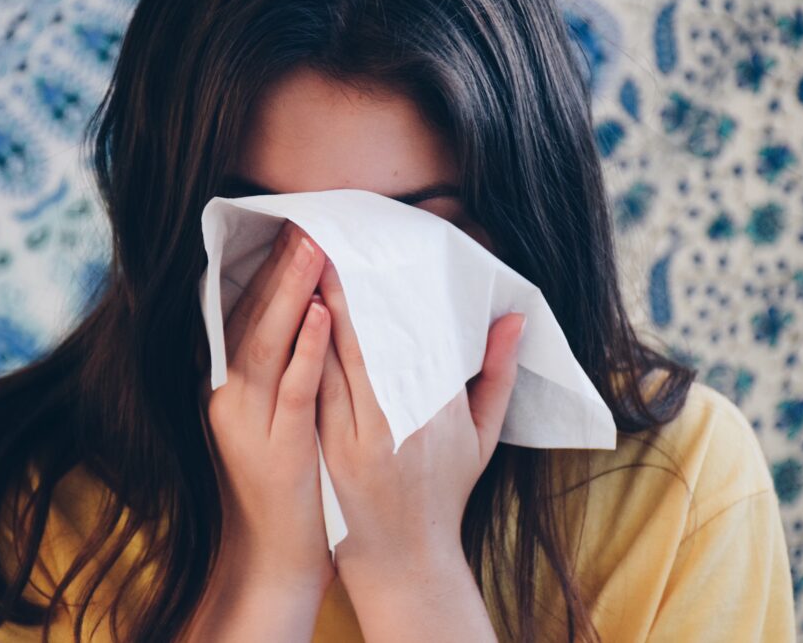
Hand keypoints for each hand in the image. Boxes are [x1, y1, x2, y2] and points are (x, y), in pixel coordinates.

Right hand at [198, 220, 332, 597]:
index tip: (290, 229)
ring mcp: (247, 421)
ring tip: (311, 249)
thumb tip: (304, 311)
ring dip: (289, 294)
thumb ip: (275, 367)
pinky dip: (306, 349)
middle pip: (252, 318)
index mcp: (227, 384)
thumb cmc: (283, 477)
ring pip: (266, 344)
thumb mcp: (265, 415)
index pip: (243, 314)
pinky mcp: (276, 446)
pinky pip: (291, 390)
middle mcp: (228, 395)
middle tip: (304, 222)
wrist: (272, 550)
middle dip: (278, 269)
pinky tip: (323, 315)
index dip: (266, 271)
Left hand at [314, 257, 524, 586]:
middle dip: (339, 291)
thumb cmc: (446, 492)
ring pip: (330, 363)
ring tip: (299, 270)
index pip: (411, 338)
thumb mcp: (483, 438)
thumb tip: (515, 318)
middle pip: (364, 342)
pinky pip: (312, 394)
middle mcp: (398, 421)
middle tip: (322, 243)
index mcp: (439, 411)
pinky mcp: (328, 453)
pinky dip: (300, 356)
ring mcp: (358, 439)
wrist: (406, 559)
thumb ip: (499, 375)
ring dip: (311, 315)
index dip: (384, 296)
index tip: (370, 256)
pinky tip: (287, 324)